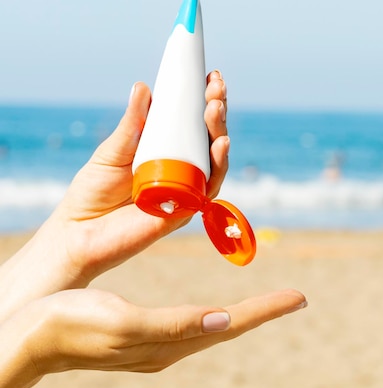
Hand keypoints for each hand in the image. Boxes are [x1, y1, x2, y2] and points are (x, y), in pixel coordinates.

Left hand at [0, 72, 228, 321]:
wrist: (79, 232)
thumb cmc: (93, 193)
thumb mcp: (113, 150)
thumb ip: (132, 124)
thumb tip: (143, 87)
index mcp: (163, 151)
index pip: (190, 123)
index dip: (202, 100)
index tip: (209, 76)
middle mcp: (180, 168)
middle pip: (207, 138)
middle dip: (216, 110)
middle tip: (215, 89)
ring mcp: (186, 188)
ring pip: (215, 160)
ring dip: (219, 132)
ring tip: (214, 109)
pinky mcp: (186, 209)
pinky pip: (209, 187)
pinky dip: (218, 165)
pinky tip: (219, 144)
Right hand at [0, 288, 306, 387]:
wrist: (29, 337)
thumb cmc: (70, 324)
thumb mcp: (123, 322)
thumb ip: (174, 324)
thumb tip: (223, 320)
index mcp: (169, 342)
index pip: (231, 324)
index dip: (267, 310)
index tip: (299, 298)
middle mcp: (170, 346)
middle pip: (230, 325)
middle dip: (263, 311)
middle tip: (294, 298)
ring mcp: (158, 343)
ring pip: (214, 325)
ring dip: (244, 313)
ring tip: (268, 303)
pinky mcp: (144, 335)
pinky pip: (193, 323)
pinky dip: (216, 314)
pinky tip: (217, 312)